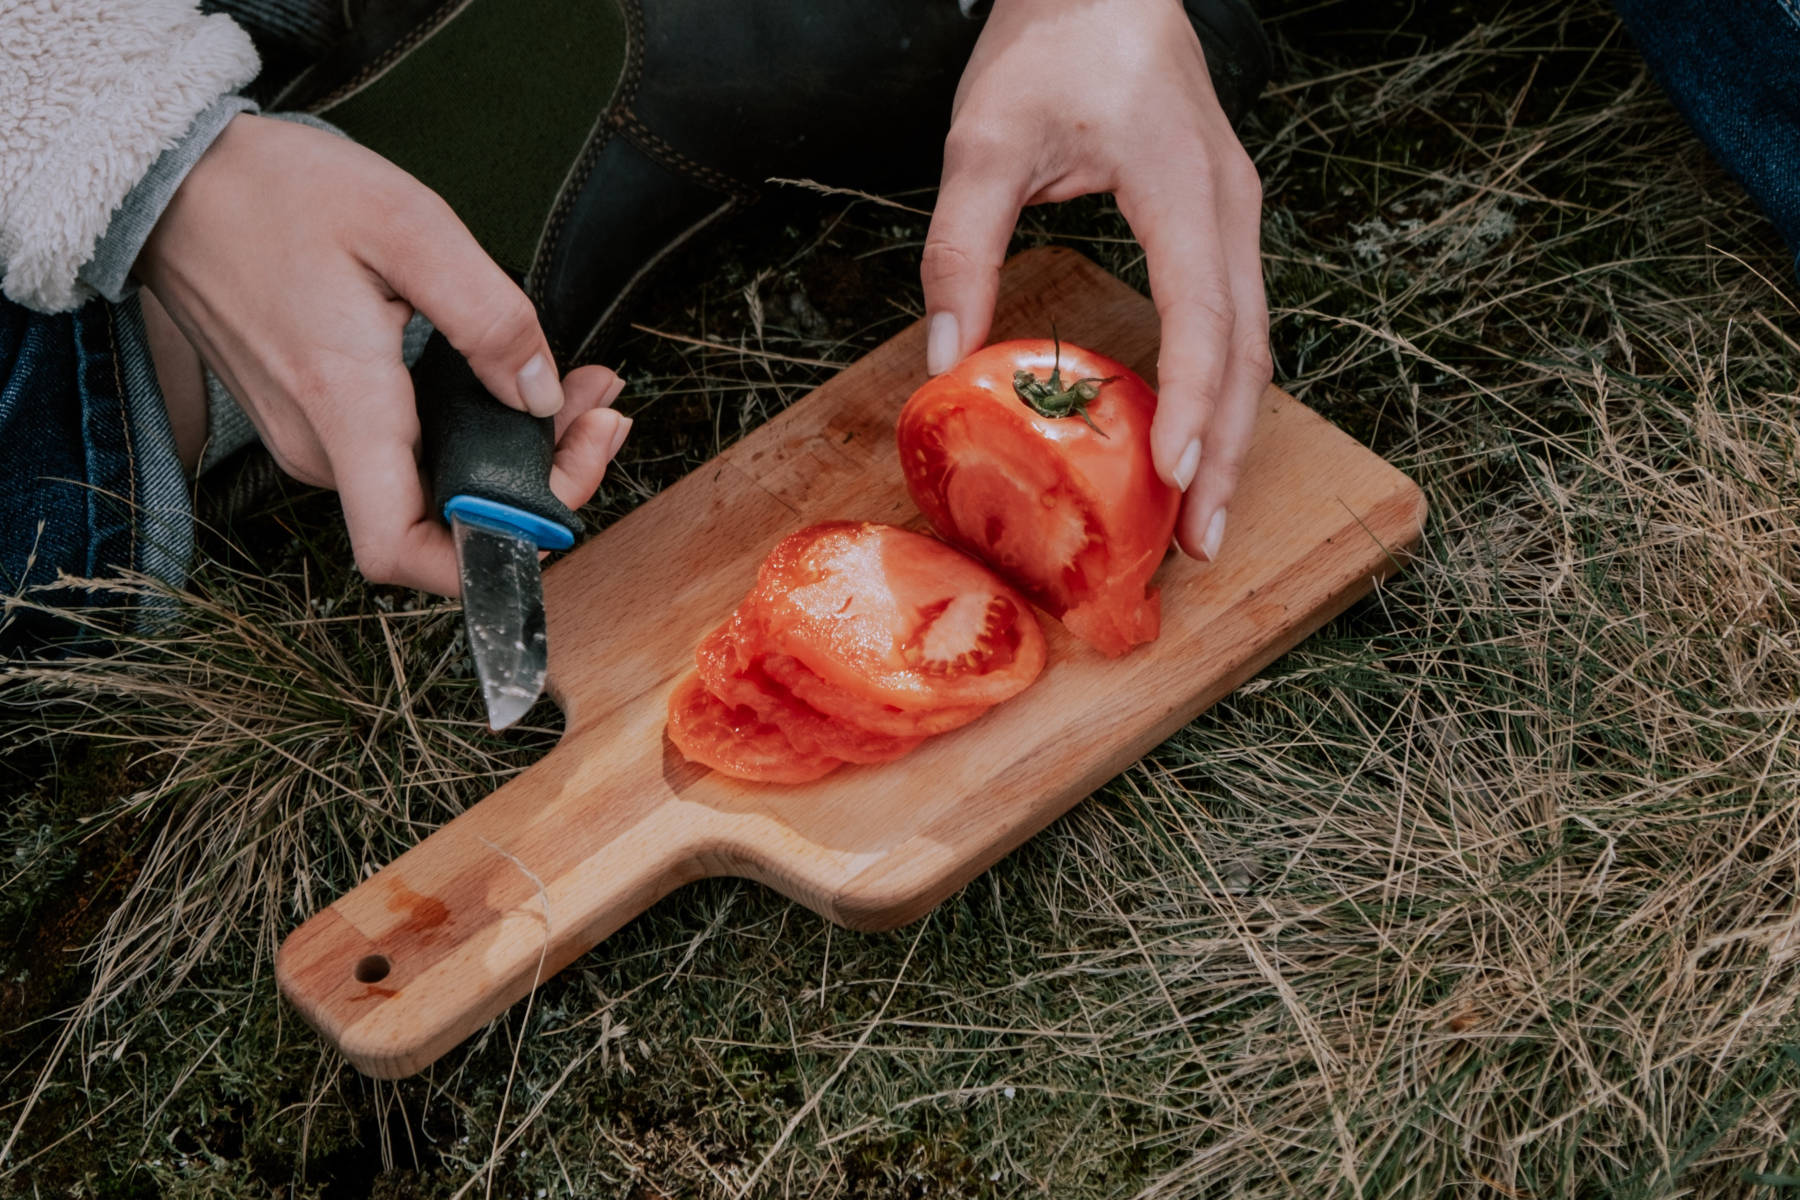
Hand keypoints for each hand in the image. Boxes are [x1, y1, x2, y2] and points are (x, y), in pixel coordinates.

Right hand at [137, 113, 630, 595]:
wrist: (171, 180)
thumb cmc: (276, 192)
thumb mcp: (408, 224)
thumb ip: (488, 316)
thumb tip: (539, 393)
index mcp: (345, 408)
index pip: (405, 551)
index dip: (489, 556)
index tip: (558, 501)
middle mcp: (321, 444)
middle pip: (443, 520)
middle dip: (540, 479)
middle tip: (600, 409)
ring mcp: (312, 437)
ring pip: (431, 485)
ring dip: (513, 449)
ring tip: (575, 387)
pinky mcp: (313, 419)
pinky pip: (404, 452)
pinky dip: (469, 428)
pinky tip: (512, 378)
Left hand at [921, 0, 1268, 561]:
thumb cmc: (1053, 43)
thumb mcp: (984, 139)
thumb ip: (961, 245)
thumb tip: (943, 355)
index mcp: (1181, 183)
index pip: (1203, 311)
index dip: (1192, 401)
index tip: (1172, 476)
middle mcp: (1228, 204)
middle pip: (1251, 349)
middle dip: (1227, 452)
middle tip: (1202, 540)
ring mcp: (1236, 214)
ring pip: (1256, 344)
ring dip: (1231, 433)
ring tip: (1204, 516)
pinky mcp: (1221, 223)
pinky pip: (1238, 322)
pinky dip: (1222, 393)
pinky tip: (1194, 442)